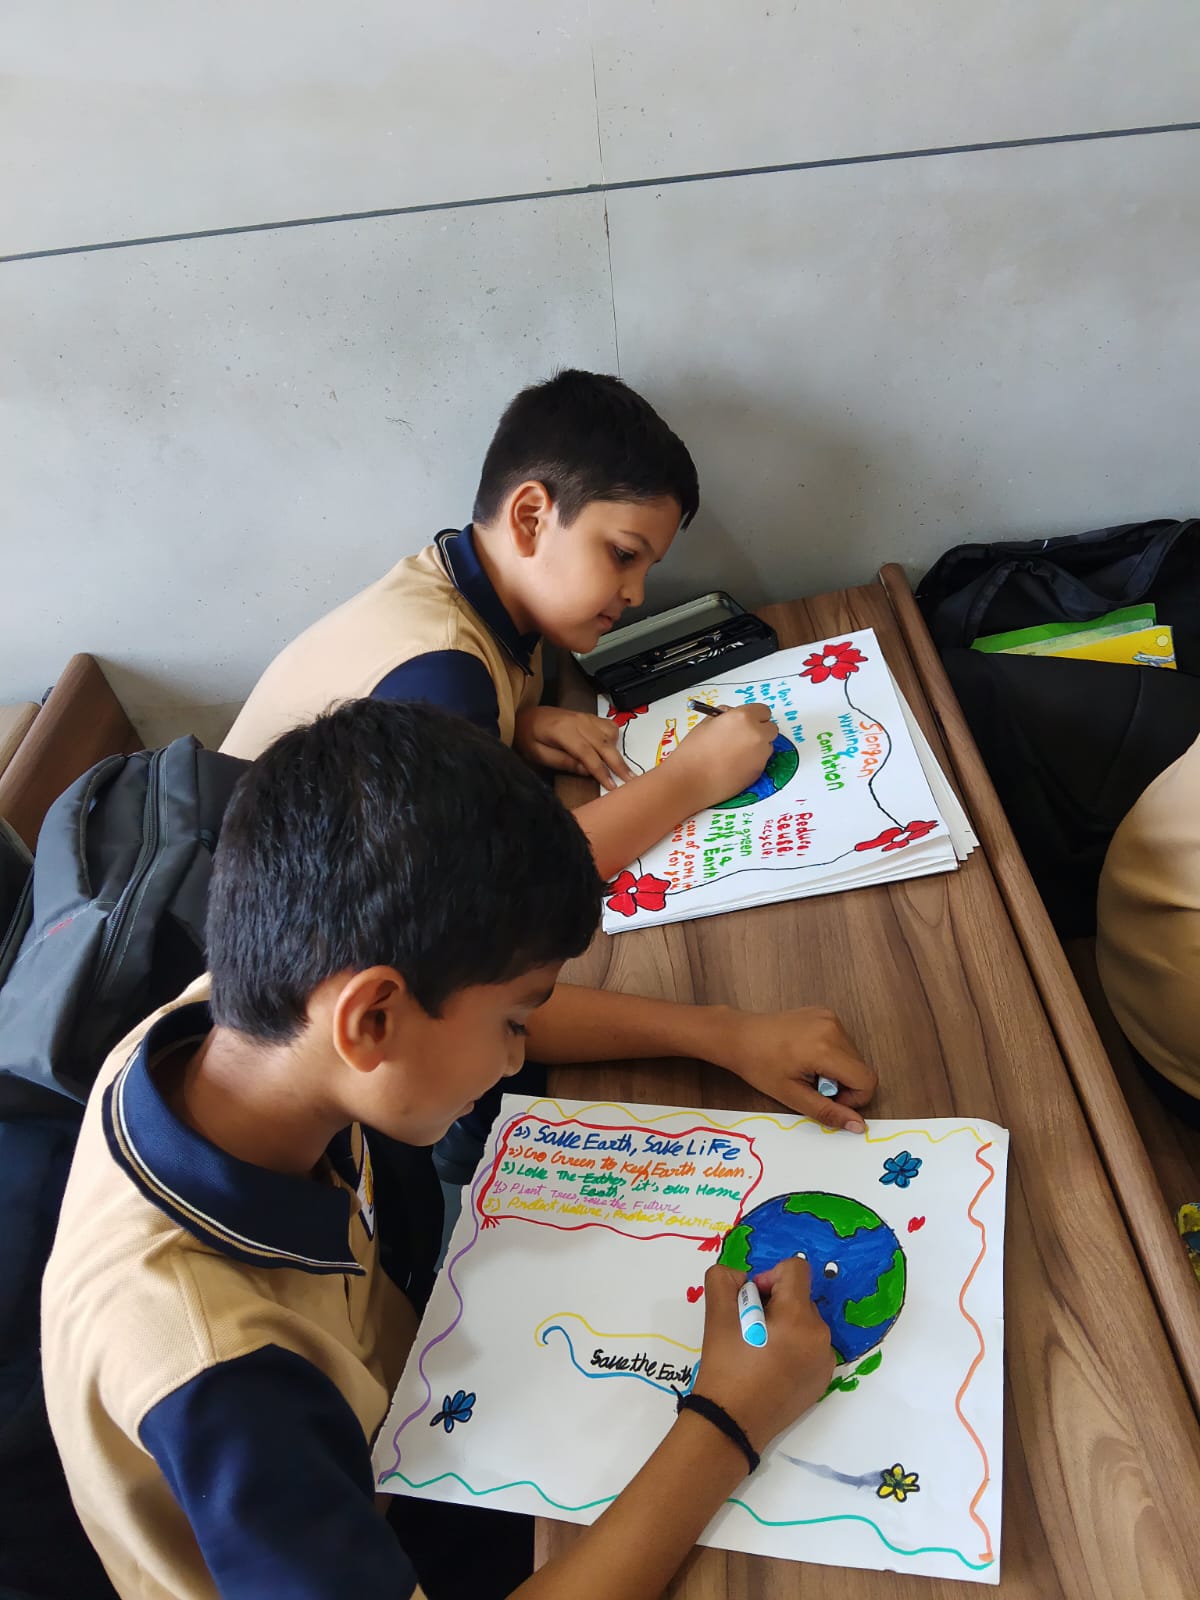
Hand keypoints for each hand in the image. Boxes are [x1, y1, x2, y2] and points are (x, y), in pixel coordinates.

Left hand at [513, 706, 632, 789]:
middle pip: (603, 744)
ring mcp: (585, 717)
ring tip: (623, 770)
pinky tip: (612, 750)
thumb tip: (587, 770)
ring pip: (610, 734)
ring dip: (618, 752)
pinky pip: (609, 726)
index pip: (587, 753)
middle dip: (618, 764)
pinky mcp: (589, 716)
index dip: (600, 771)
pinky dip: (614, 739)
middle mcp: (578, 721)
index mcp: (563, 731)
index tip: (612, 786)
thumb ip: (562, 761)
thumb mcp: (537, 754)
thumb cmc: (528, 737)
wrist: (526, 716)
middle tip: (631, 780)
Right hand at [666, 704, 778, 810]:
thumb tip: (734, 714)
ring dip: (758, 746)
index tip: (747, 720)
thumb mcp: (706, 723)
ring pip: (767, 746)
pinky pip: (761, 761)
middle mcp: (757, 734)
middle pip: (771, 728)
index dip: (754, 715)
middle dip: (760, 730)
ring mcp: (760, 755)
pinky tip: (734, 765)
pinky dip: (753, 761)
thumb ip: (726, 716)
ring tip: (735, 753)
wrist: (690, 781)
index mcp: (743, 717)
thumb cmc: (693, 752)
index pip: (764, 710)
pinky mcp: (759, 772)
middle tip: (742, 736)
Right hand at [690, 1260, 833, 1455]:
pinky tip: (771, 1367)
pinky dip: (794, 1347)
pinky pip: (811, 1346)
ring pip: (805, 1322)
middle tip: (750, 1330)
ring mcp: (825, 1361)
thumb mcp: (716, 1316)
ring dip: (784, 1325)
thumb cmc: (725, 1368)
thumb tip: (743, 1279)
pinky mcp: (823, 1380)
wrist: (731, 1424)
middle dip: (775, 1304)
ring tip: (759, 1350)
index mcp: (798, 1317)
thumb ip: (724, 1280)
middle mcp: (820, 1336)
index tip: (751, 1302)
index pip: (796, 1269)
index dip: (769, 1276)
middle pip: (799, 1297)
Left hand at [709, 1007, 874, 1131]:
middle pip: (861, 1068)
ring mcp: (830, 1017)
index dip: (854, 1099)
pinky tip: (806, 1055)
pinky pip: (843, 1041)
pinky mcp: (825, 1013)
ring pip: (854, 1056)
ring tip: (807, 1069)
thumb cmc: (760, 1066)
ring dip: (837, 1069)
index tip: (827, 1099)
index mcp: (826, 1048)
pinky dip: (832, 1054)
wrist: (739, 1035)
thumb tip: (858, 1125)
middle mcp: (833, 1028)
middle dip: (843, 1084)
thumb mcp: (792, 1095)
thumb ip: (828, 1111)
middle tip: (812, 1085)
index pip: (867, 1080)